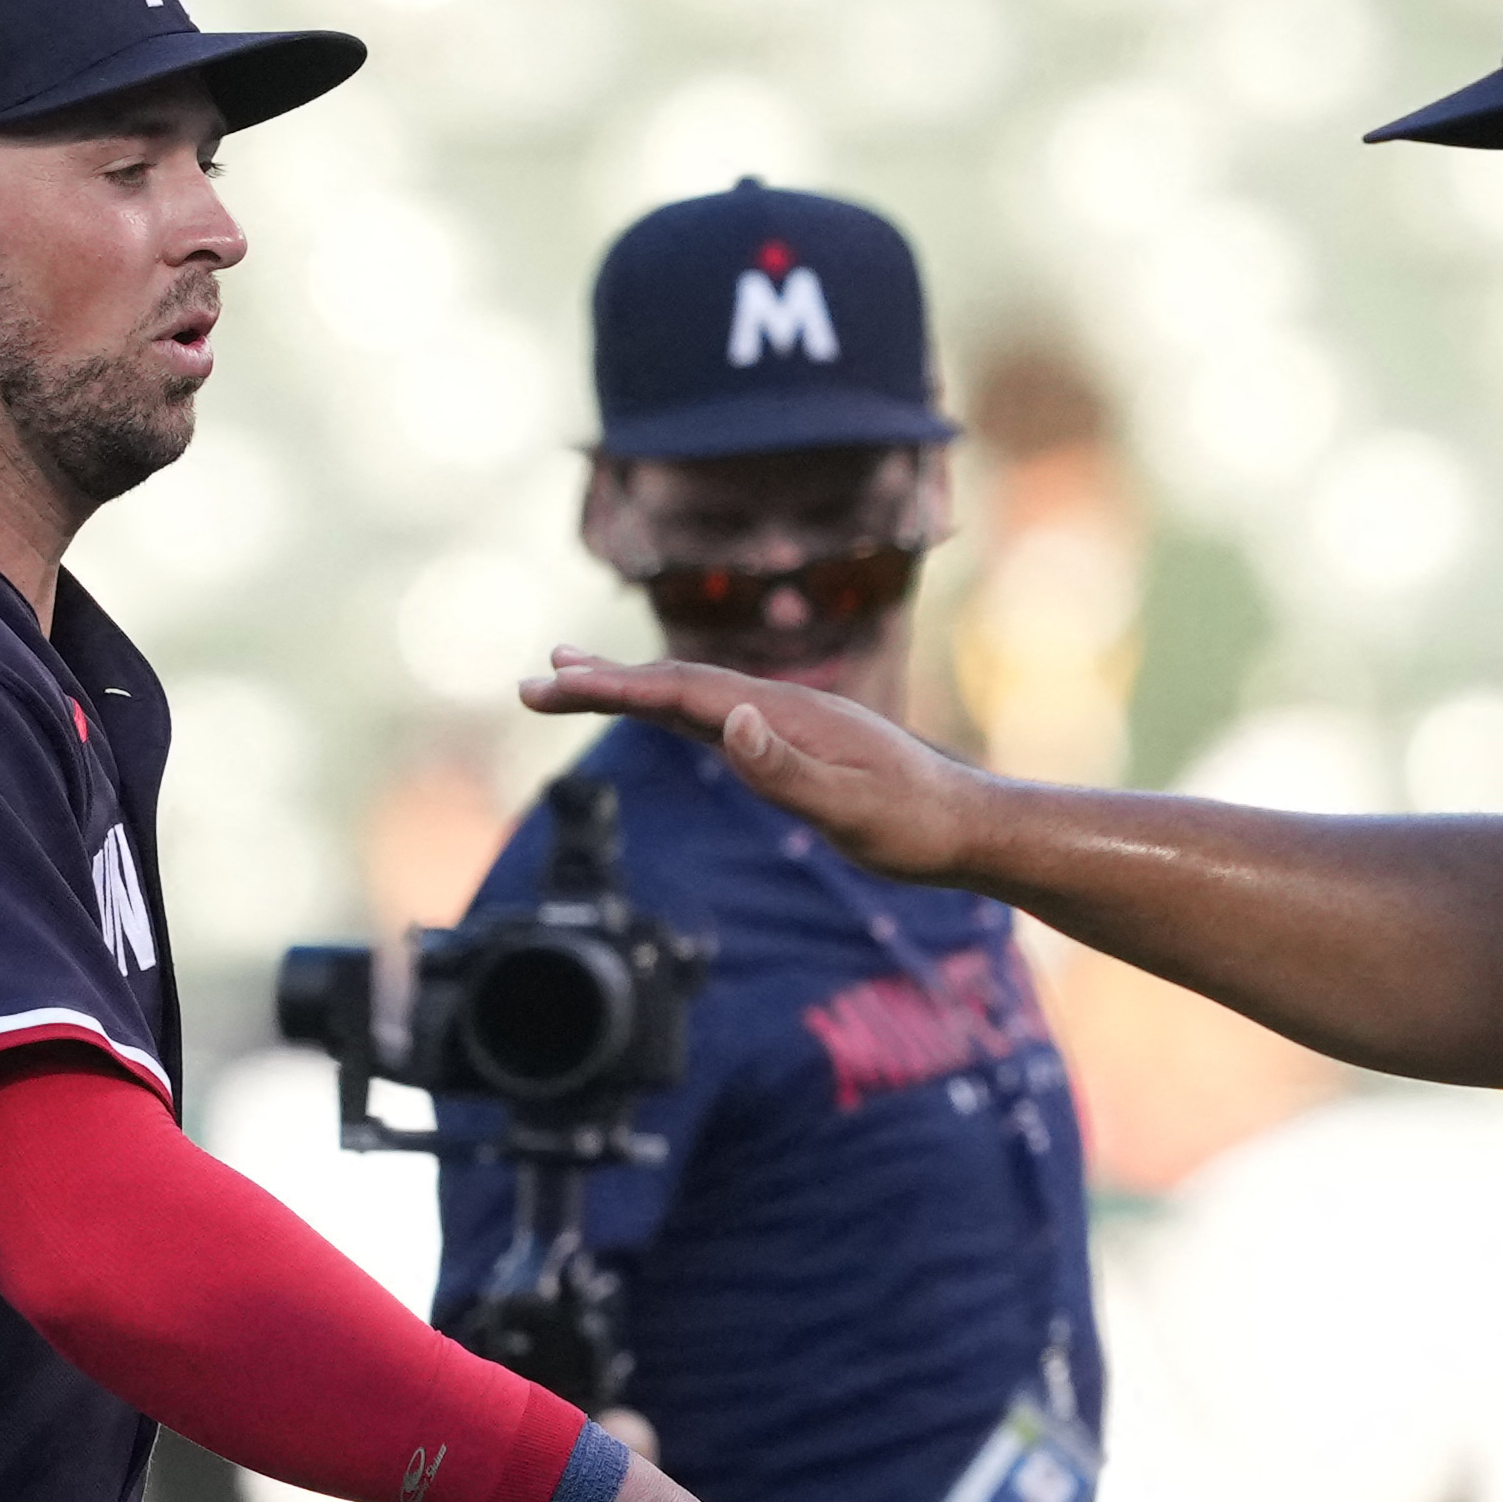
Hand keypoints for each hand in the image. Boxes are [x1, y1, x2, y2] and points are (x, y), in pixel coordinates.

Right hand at [527, 647, 993, 884]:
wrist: (968, 826)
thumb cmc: (914, 826)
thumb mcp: (850, 810)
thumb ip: (788, 770)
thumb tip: (733, 723)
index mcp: (781, 714)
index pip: (680, 692)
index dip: (611, 688)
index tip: (551, 685)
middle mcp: (777, 706)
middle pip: (674, 683)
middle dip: (601, 681)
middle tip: (534, 682)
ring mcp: (783, 721)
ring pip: (691, 696)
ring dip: (629, 686)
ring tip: (572, 676)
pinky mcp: (792, 743)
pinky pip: (714, 718)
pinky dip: (670, 709)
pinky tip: (655, 710)